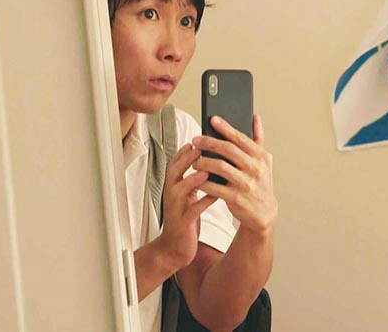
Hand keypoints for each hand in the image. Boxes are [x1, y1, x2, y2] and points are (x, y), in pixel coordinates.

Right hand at [156, 143, 218, 269]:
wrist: (175, 249)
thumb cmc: (185, 219)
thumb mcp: (187, 197)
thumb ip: (194, 181)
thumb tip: (209, 162)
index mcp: (173, 186)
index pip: (176, 163)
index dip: (186, 150)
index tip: (198, 138)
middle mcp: (171, 195)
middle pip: (174, 171)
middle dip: (187, 159)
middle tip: (201, 148)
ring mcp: (175, 209)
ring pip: (180, 189)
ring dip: (194, 178)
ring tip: (207, 169)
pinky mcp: (182, 223)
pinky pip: (193, 210)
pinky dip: (203, 201)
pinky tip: (215, 194)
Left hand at [192, 114, 277, 236]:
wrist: (264, 213)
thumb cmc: (260, 183)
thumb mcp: (264, 161)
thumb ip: (258, 138)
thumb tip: (255, 117)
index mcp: (262, 157)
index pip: (241, 138)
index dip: (225, 128)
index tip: (212, 120)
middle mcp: (256, 169)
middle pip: (228, 150)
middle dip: (209, 143)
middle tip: (196, 140)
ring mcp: (246, 184)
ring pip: (220, 167)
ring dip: (204, 162)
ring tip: (195, 161)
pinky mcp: (236, 199)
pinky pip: (215, 187)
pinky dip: (203, 181)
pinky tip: (197, 178)